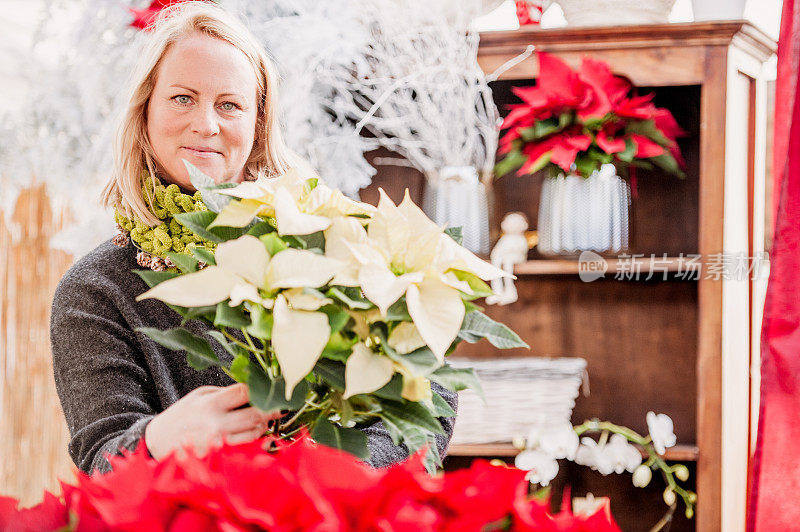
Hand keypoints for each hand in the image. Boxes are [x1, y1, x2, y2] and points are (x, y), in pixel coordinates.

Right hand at [144, 383, 280, 459]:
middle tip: (282, 406)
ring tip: (267, 421)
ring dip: (265, 427)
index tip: (274, 386)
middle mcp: (217, 425)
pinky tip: (261, 438)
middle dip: (273, 409)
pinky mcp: (220, 460)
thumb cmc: (181, 416)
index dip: (263, 388)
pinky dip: (257, 444)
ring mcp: (219, 445)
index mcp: (211, 404)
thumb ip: (225, 393)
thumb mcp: (198, 397)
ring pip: (255, 435)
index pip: (245, 392)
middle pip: (255, 414)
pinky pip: (247, 451)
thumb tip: (253, 390)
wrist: (156, 444)